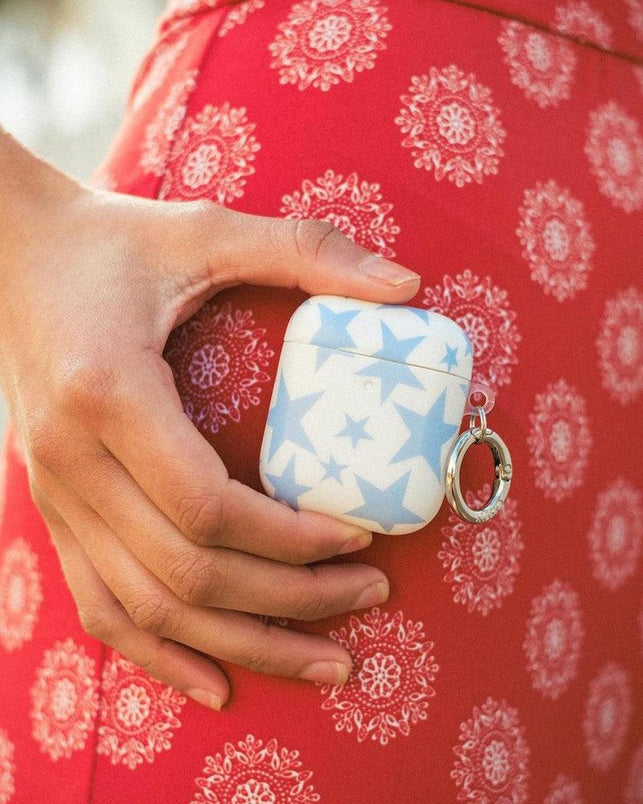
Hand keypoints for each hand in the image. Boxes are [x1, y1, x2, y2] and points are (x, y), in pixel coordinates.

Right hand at [0, 178, 419, 709]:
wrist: (8, 255)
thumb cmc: (110, 242)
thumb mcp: (206, 229)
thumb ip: (307, 252)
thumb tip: (409, 287)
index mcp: (108, 392)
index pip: (207, 506)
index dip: (292, 537)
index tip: (360, 534)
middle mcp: (71, 460)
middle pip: (188, 572)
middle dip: (291, 599)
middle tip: (370, 595)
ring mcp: (55, 494)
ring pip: (150, 609)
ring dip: (245, 643)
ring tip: (328, 661)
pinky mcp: (55, 508)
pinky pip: (101, 607)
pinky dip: (161, 655)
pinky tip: (219, 681)